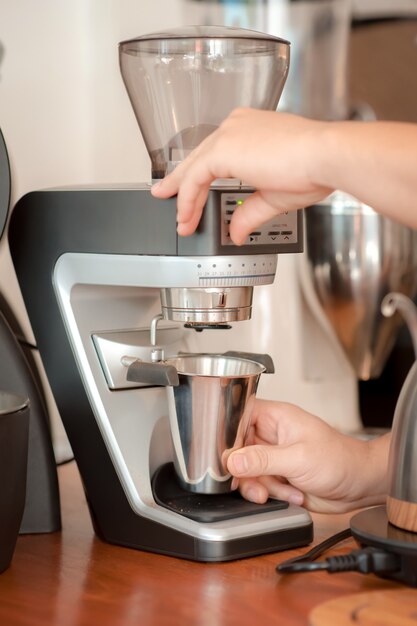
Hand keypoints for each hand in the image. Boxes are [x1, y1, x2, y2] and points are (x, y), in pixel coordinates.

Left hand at [151, 108, 330, 244]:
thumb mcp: (274, 196)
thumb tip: (236, 232)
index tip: (193, 193)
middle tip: (165, 196)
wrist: (325, 157)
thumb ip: (248, 213)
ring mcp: (229, 135)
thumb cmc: (313, 168)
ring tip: (179, 219)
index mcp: (252, 130)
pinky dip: (188, 199)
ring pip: (194, 167)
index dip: (201, 176)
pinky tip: (187, 216)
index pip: (216, 153)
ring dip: (184, 197)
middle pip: (199, 157)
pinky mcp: (224, 149)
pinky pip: (195, 177)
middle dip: (181, 182)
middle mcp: (237, 126)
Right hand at [227, 399, 389, 512]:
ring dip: (261, 486)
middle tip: (255, 482)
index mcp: (275, 417)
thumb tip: (233, 461)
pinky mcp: (278, 477)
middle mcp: (271, 435)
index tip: (226, 455)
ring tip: (281, 491)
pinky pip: (259, 486)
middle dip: (245, 471)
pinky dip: (272, 495)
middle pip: (238, 450)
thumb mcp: (298, 458)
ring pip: (246, 472)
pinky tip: (291, 494)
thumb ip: (263, 460)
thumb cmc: (339, 459)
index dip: (228, 435)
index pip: (238, 417)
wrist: (359, 485)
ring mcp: (274, 457)